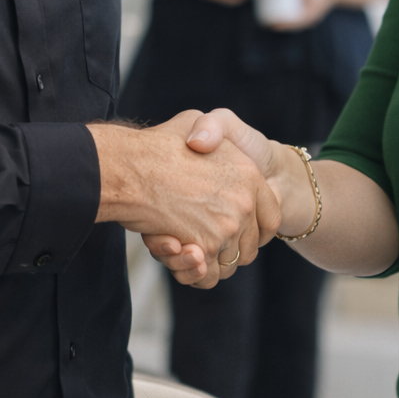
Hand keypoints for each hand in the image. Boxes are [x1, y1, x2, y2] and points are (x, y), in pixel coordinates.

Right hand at [89, 111, 280, 288]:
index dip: (256, 229)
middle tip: (199, 239)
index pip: (270, 218)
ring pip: (226, 263)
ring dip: (205, 262)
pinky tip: (176, 252)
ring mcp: (225, 228)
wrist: (128, 165)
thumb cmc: (161, 143)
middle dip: (226, 249)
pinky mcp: (202, 249)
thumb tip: (209, 146)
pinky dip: (194, 273)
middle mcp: (244, 203)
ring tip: (182, 246)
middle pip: (247, 247)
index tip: (240, 232)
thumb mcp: (196, 122)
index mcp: (249, 175)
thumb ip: (214, 131)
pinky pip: (207, 275)